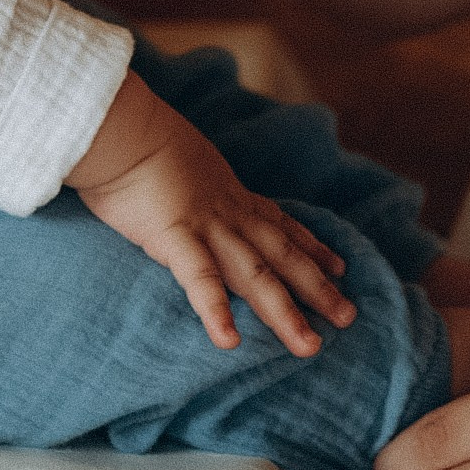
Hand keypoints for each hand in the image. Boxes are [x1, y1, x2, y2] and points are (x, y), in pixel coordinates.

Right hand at [68, 68, 352, 354]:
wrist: (120, 122)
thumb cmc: (133, 134)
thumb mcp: (175, 155)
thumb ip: (186, 177)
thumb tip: (176, 184)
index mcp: (226, 192)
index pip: (277, 222)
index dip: (310, 244)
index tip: (339, 265)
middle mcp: (227, 212)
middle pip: (281, 254)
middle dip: (317, 287)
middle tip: (349, 316)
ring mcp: (206, 226)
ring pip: (255, 274)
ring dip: (285, 311)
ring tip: (309, 346)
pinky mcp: (174, 237)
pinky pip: (199, 278)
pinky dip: (216, 309)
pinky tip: (229, 340)